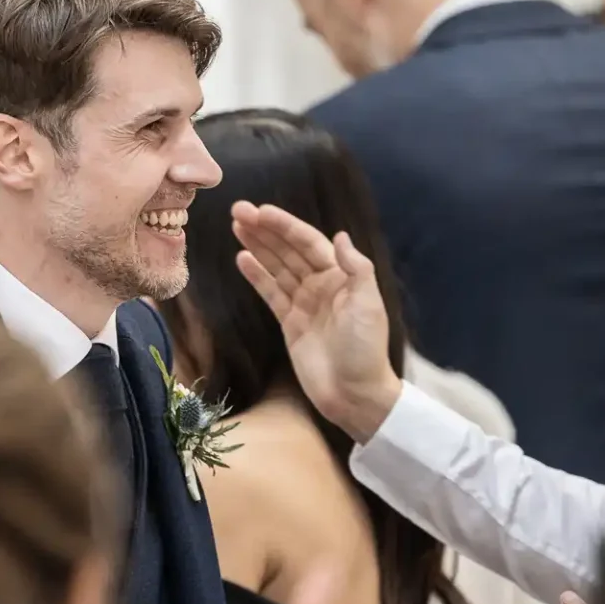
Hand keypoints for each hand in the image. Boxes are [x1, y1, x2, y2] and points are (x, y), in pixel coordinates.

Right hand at [231, 201, 402, 441]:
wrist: (354, 393)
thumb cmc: (365, 349)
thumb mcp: (368, 305)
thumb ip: (355, 268)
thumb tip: (340, 236)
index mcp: (341, 277)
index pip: (308, 243)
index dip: (285, 226)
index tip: (261, 211)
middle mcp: (321, 285)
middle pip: (288, 251)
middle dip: (265, 230)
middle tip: (238, 210)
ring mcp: (304, 303)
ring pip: (277, 268)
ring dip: (258, 246)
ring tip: (236, 225)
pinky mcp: (289, 323)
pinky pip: (271, 293)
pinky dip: (257, 275)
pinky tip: (242, 258)